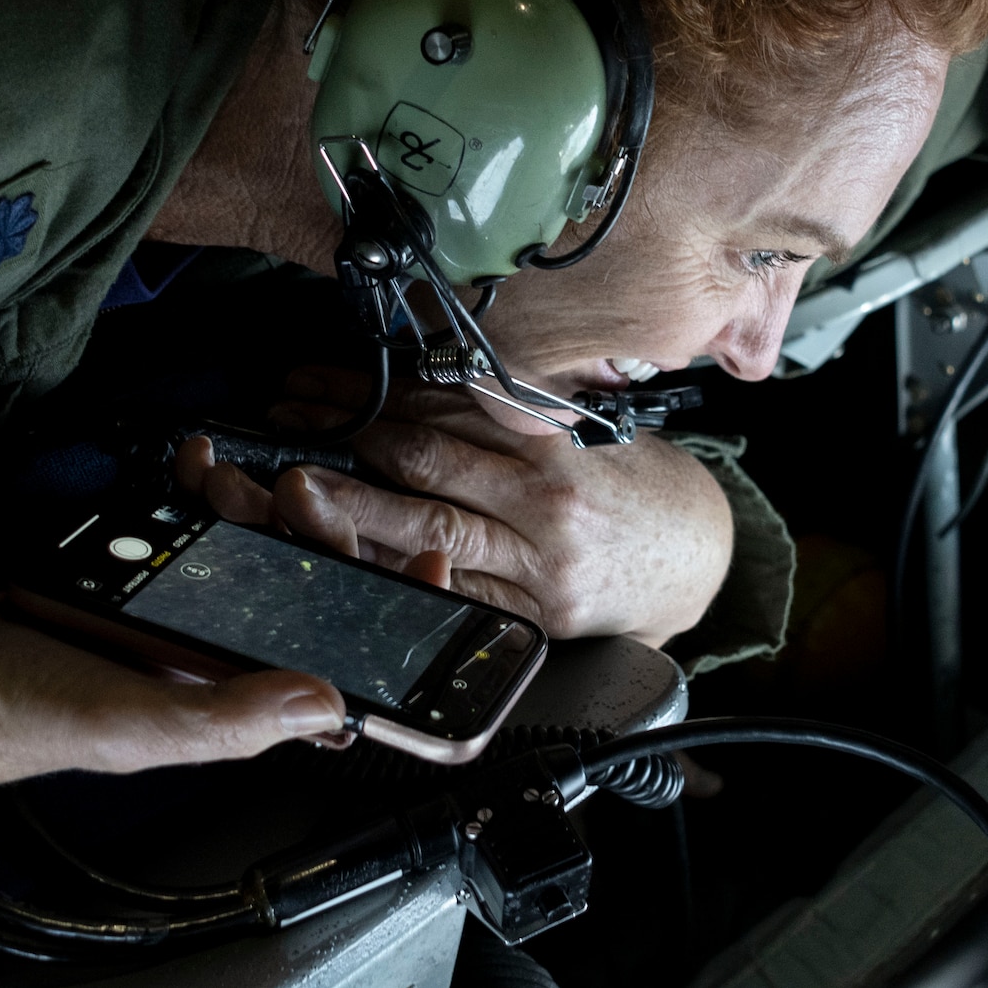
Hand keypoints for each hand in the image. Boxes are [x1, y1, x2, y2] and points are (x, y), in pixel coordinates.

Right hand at [0, 439, 452, 797]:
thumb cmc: (24, 717)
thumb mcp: (137, 726)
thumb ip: (229, 718)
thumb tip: (328, 701)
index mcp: (242, 703)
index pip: (350, 664)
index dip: (401, 620)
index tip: (433, 561)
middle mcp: (227, 658)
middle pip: (313, 585)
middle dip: (322, 530)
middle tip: (303, 492)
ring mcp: (189, 610)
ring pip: (259, 543)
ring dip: (255, 500)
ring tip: (226, 478)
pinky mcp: (147, 569)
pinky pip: (194, 520)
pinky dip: (200, 484)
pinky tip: (195, 461)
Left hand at [267, 367, 733, 646]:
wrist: (699, 561)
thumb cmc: (640, 486)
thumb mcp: (591, 428)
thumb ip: (519, 408)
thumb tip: (435, 371)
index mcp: (558, 445)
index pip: (452, 407)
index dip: (381, 390)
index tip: (325, 380)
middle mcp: (545, 506)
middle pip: (427, 464)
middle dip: (349, 441)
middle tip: (288, 424)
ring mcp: (537, 567)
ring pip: (427, 532)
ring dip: (353, 507)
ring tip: (296, 488)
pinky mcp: (532, 615)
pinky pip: (453, 590)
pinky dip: (398, 570)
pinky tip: (352, 556)